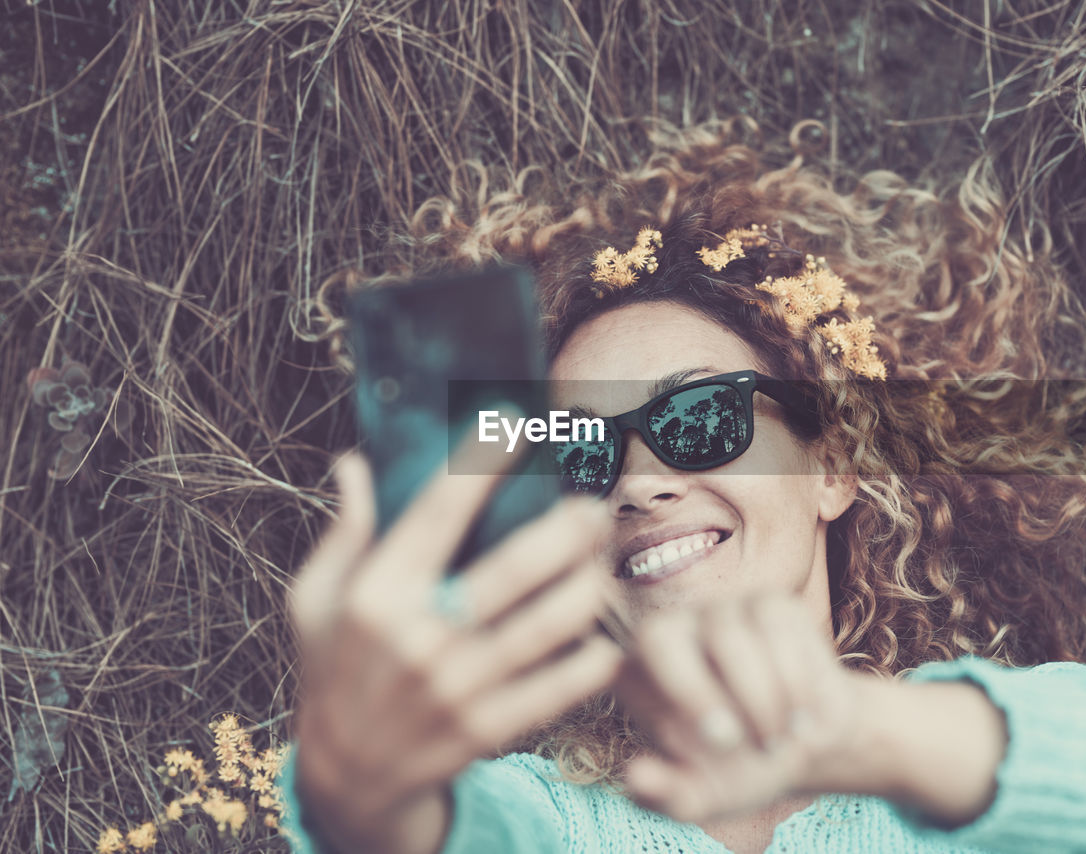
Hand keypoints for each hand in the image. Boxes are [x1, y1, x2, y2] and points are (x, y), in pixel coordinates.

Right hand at [288, 450, 622, 853]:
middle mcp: (418, 639)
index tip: (517, 425)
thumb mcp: (315, 600)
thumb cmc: (335, 668)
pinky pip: (559, 688)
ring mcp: (457, 688)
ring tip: (603, 563)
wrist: (348, 775)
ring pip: (549, 624)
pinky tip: (607, 636)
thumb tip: (353, 463)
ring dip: (590, 585)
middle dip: (568, 528)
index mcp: (376, 596)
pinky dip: (593, 660)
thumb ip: (342, 533)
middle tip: (591, 507)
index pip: (436, 513)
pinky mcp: (487, 729)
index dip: (481, 464)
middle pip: (515, 568)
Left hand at [613, 592, 875, 823]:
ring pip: (728, 635)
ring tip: (776, 742)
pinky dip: (793, 679)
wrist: (806, 748)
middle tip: (729, 744)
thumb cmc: (739, 772)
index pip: (614, 664)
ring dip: (758, 698)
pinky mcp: (770, 603)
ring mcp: (721, 610)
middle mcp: (672, 631)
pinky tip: (800, 717)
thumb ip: (663, 796)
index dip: (646, 697)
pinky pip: (777, 626)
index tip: (706, 742)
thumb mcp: (702, 798)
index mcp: (639, 675)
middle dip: (694, 690)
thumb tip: (633, 778)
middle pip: (659, 634)